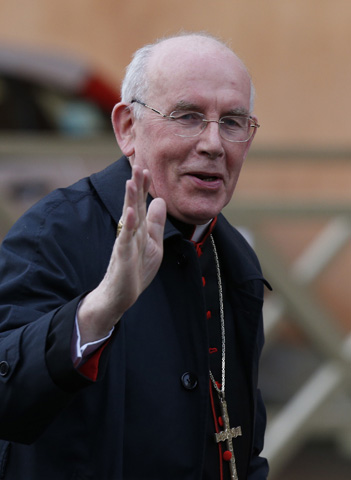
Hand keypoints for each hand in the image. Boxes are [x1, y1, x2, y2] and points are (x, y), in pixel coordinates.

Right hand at [77, 165, 166, 343]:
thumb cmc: (137, 268)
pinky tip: (131, 212)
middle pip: (134, 205)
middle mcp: (130, 232)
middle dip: (137, 185)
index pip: (142, 203)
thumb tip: (160, 200)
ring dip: (130, 200)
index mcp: (139, 229)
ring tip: (131, 181)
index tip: (147, 167)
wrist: (122, 294)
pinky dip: (129, 225)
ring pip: (129, 218)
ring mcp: (125, 243)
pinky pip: (126, 238)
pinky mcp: (123, 256)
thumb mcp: (152, 243)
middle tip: (137, 164)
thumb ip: (155, 223)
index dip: (145, 187)